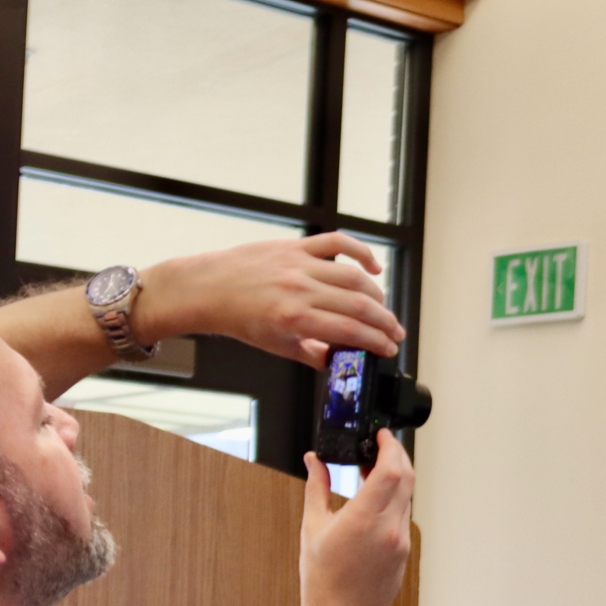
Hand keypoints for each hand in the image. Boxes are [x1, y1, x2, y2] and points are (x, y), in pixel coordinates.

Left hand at [143, 233, 405, 368]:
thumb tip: (339, 363)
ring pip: (354, 276)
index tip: (389, 349)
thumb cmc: (239, 318)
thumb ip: (313, 355)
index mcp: (295, 319)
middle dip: (385, 322)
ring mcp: (299, 264)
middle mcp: (300, 290)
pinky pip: (337, 242)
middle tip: (395, 332)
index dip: (377, 342)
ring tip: (383, 308)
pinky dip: (360, 251)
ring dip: (377, 294)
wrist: (210, 289)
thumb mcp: (277, 346)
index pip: (350, 332)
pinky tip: (373, 266)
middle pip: (360, 305)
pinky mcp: (295, 247)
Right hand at [300, 433, 413, 605]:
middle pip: (407, 478)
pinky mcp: (404, 552)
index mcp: (364, 520)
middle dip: (397, 455)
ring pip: (407, 497)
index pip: (391, 470)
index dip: (390, 446)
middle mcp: (389, 529)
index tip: (381, 435)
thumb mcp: (312, 527)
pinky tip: (375, 502)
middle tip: (380, 445)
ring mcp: (400, 542)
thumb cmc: (322, 579)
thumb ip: (317, 487)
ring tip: (371, 472)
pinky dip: (394, 501)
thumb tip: (314, 460)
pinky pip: (404, 517)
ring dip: (395, 479)